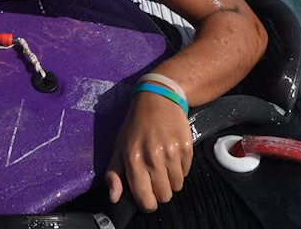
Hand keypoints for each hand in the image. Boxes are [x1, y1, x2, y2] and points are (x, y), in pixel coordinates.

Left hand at [105, 89, 194, 211]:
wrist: (158, 99)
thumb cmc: (135, 126)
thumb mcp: (118, 148)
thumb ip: (113, 175)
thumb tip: (114, 198)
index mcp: (134, 161)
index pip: (146, 200)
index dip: (147, 203)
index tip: (147, 196)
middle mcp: (153, 158)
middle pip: (164, 196)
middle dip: (160, 191)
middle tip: (156, 177)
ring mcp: (172, 153)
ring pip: (177, 186)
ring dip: (171, 180)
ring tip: (164, 165)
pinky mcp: (186, 147)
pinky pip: (186, 171)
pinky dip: (180, 168)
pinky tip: (172, 155)